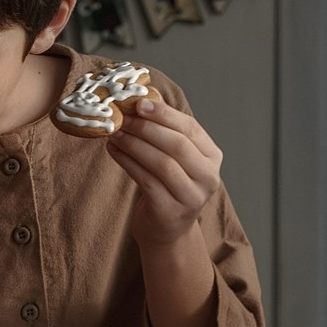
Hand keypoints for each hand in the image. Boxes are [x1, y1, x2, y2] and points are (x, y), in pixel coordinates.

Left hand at [107, 97, 224, 247]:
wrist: (166, 229)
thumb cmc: (168, 185)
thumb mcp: (174, 158)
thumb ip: (165, 131)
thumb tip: (143, 96)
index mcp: (212, 157)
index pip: (190, 129)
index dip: (164, 114)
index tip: (139, 102)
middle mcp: (208, 178)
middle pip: (177, 145)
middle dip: (147, 128)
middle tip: (123, 118)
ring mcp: (191, 197)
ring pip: (161, 163)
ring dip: (134, 145)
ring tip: (114, 133)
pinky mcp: (170, 211)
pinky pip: (146, 181)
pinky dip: (127, 162)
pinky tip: (114, 151)